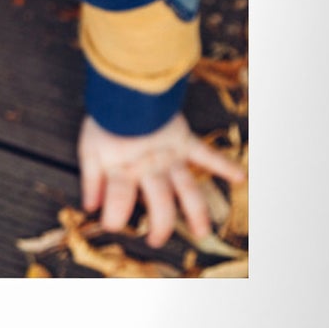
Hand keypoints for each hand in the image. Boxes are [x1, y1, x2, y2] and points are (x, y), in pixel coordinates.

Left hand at [77, 112, 245, 246]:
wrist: (125, 87)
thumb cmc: (106, 118)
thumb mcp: (89, 147)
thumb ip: (90, 178)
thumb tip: (90, 207)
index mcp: (124, 168)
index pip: (119, 199)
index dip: (115, 216)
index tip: (113, 226)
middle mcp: (150, 167)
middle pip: (159, 202)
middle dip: (160, 225)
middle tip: (155, 241)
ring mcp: (170, 156)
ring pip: (186, 188)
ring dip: (196, 211)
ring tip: (202, 233)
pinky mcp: (184, 141)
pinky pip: (207, 154)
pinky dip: (224, 165)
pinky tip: (240, 178)